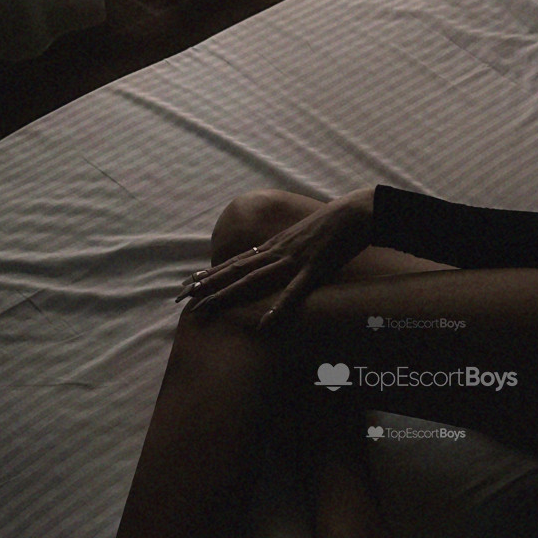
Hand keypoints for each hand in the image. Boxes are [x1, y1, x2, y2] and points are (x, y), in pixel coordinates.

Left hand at [176, 187, 373, 330]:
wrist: (355, 213)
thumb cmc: (333, 226)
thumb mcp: (302, 237)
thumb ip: (286, 250)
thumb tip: (272, 257)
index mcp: (274, 246)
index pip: (235, 262)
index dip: (210, 273)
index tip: (188, 283)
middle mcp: (276, 253)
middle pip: (235, 272)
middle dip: (207, 285)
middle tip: (181, 298)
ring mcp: (293, 262)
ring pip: (253, 280)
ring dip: (227, 294)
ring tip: (205, 306)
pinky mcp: (314, 271)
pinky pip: (293, 293)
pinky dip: (278, 309)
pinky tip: (264, 324)